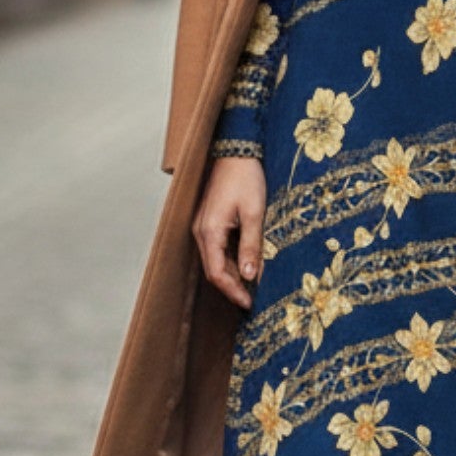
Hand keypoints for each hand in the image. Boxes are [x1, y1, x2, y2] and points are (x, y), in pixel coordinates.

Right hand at [193, 155, 266, 308]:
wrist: (236, 151)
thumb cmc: (245, 178)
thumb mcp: (254, 213)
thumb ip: (251, 245)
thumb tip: (251, 275)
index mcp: (209, 231)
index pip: (216, 273)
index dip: (233, 291)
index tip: (249, 303)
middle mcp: (201, 231)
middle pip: (214, 269)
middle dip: (233, 287)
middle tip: (254, 299)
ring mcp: (203, 226)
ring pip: (215, 260)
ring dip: (232, 274)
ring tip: (254, 285)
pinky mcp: (210, 221)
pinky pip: (217, 248)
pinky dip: (231, 260)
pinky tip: (248, 264)